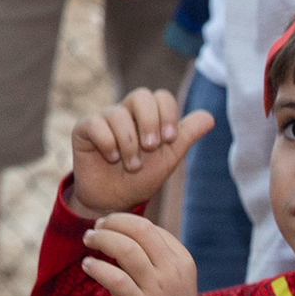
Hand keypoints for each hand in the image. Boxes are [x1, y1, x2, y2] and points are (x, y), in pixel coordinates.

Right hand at [72, 88, 212, 217]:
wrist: (114, 200)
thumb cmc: (141, 178)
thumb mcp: (169, 158)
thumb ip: (186, 136)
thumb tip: (210, 117)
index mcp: (149, 116)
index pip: (162, 97)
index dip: (167, 114)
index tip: (169, 139)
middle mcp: (126, 111)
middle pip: (141, 95)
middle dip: (150, 122)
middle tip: (151, 147)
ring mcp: (104, 118)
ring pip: (118, 113)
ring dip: (129, 143)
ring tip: (132, 165)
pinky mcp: (84, 128)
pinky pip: (96, 124)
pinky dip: (108, 143)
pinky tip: (111, 158)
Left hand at [79, 213, 208, 295]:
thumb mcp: (177, 281)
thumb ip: (160, 260)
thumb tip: (125, 238)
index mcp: (182, 261)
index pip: (151, 228)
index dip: (126, 221)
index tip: (110, 225)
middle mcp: (171, 271)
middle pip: (140, 230)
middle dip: (113, 222)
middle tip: (97, 227)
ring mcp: (156, 289)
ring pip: (126, 249)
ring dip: (102, 239)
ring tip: (89, 240)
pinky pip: (114, 278)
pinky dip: (97, 267)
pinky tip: (88, 266)